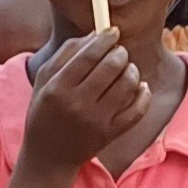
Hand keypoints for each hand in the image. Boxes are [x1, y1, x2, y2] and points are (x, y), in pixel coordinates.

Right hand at [20, 26, 148, 173]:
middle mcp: (77, 104)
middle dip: (120, 53)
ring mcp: (96, 121)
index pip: (88, 55)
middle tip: (119, 52)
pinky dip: (143, 94)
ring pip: (127, 85)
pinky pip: (137, 110)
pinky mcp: (110, 134)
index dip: (105, 39)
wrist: (48, 156)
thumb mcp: (44, 81)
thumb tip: (95, 34)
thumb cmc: (45, 112)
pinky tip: (140, 87)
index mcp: (58, 88)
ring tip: (127, 69)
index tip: (113, 31)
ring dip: (132, 70)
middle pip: (111, 66)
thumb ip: (65, 54)